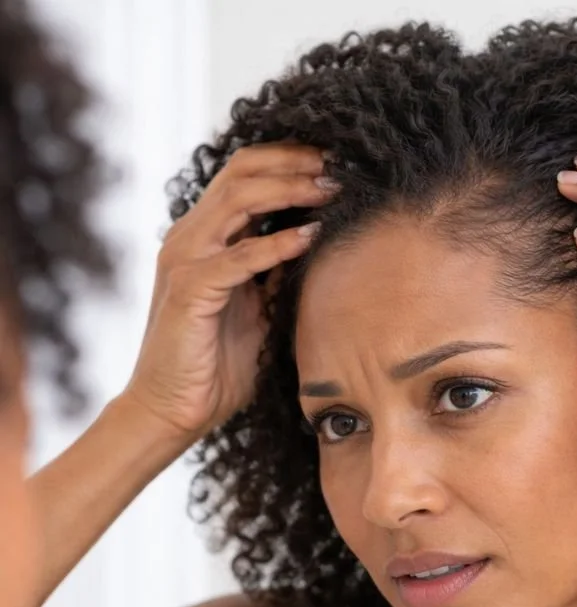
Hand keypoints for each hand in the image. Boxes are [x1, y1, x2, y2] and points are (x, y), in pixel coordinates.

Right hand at [121, 142, 335, 442]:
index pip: (244, 175)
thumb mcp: (258, 310)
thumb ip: (277, 274)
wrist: (171, 410)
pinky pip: (238, 257)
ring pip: (238, 201)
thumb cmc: (215, 367)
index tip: (334, 162)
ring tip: (330, 191)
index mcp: (204, 237)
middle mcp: (190, 238)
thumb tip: (318, 244)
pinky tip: (311, 237)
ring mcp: (185, 260)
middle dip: (294, 162)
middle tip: (339, 164)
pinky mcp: (190, 290)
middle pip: (242, 173)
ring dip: (290, 190)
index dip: (288, 160)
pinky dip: (277, 245)